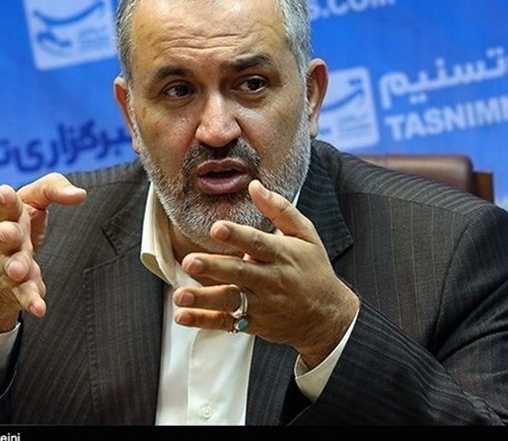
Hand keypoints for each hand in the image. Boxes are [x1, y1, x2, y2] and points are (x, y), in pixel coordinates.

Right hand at [0, 172, 86, 332]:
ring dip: (15, 268)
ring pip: (11, 266)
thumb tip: (81, 194)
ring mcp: (8, 264)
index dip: (6, 200)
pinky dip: (30, 300)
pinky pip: (23, 294)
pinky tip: (39, 309)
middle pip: (5, 235)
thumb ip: (54, 189)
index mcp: (10, 215)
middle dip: (6, 234)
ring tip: (19, 271)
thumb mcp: (32, 200)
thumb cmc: (18, 224)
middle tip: (5, 232)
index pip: (7, 205)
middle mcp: (5, 240)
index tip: (5, 192)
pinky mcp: (17, 287)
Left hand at [173, 180, 359, 367]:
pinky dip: (203, 321)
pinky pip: (226, 323)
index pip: (257, 243)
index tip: (217, 228)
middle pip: (239, 272)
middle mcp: (270, 280)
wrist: (326, 315)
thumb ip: (279, 209)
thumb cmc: (313, 268)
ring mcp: (261, 304)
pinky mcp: (253, 323)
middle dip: (213, 267)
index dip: (237, 235)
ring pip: (230, 300)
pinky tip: (182, 316)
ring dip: (204, 298)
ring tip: (180, 295)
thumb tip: (254, 185)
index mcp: (282, 254)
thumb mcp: (306, 235)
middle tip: (190, 261)